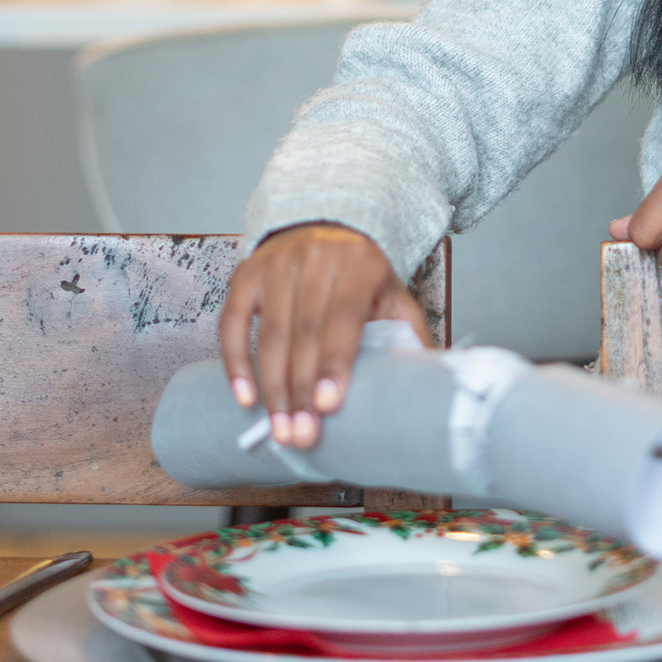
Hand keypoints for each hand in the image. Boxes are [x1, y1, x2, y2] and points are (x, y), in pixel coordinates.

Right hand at [218, 224, 429, 447]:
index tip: (328, 406)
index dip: (334, 363)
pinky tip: (245, 397)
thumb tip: (430, 385)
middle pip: (304, 332)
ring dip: (272, 387)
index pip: (344, 318)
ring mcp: (276, 264)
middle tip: (302, 435)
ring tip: (279, 428)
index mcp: (360, 264)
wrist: (325, 226)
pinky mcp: (246, 273)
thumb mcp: (393, 295)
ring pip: (270, 333)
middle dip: (301, 390)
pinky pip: (232, 322)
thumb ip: (409, 334)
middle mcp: (315, 258)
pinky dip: (235, 362)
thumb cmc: (361, 276)